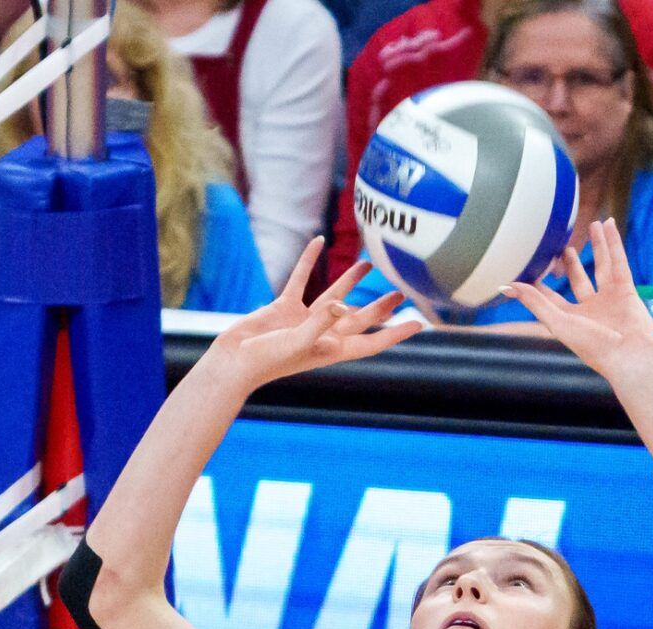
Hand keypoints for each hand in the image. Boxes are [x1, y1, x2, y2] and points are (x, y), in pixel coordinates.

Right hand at [208, 238, 422, 390]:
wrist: (233, 361)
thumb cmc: (267, 360)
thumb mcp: (298, 341)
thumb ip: (321, 321)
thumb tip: (341, 303)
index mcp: (332, 350)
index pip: (372, 342)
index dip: (396, 333)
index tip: (419, 323)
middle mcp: (323, 335)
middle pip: (360, 319)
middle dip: (380, 306)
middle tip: (400, 290)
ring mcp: (304, 321)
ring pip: (334, 297)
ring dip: (350, 281)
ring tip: (368, 264)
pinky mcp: (284, 308)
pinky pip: (301, 280)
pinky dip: (309, 262)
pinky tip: (318, 242)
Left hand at [501, 220, 652, 383]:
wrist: (630, 356)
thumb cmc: (592, 346)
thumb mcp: (558, 322)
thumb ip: (534, 302)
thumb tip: (506, 287)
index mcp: (569, 318)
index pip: (550, 295)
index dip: (539, 281)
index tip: (529, 264)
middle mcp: (589, 308)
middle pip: (577, 279)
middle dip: (570, 262)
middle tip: (561, 246)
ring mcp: (609, 298)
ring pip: (601, 266)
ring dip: (597, 245)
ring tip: (592, 224)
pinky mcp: (626, 290)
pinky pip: (619, 262)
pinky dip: (614, 243)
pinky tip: (609, 225)